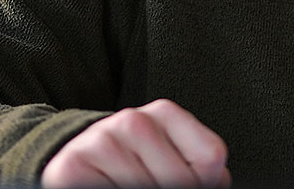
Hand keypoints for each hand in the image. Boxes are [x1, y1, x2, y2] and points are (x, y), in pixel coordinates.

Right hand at [42, 99, 230, 187]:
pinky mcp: (74, 165)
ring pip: (144, 187)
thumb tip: (219, 178)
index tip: (186, 180)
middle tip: (148, 182)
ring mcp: (102, 141)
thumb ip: (201, 166)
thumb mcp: (169, 155)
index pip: (211, 158)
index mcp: (164, 113)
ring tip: (124, 183)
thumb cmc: (130, 162)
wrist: (75, 161)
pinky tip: (108, 185)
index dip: (202, 181)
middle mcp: (133, 120)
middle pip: (180, 179)